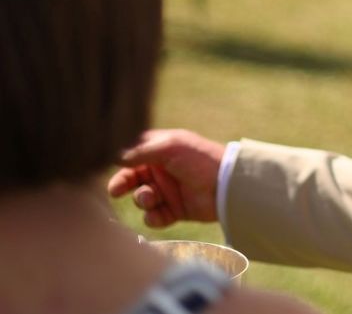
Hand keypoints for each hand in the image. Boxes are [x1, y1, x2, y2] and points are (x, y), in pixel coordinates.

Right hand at [106, 129, 225, 227]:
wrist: (226, 185)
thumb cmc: (199, 159)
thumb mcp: (169, 147)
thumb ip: (140, 151)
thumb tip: (113, 155)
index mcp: (162, 150)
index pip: (133, 154)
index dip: (121, 161)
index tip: (112, 166)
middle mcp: (162, 170)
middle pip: (131, 179)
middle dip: (122, 184)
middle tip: (117, 191)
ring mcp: (169, 190)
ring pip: (141, 198)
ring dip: (142, 199)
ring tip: (151, 198)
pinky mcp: (176, 210)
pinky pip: (155, 217)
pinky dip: (154, 217)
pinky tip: (159, 214)